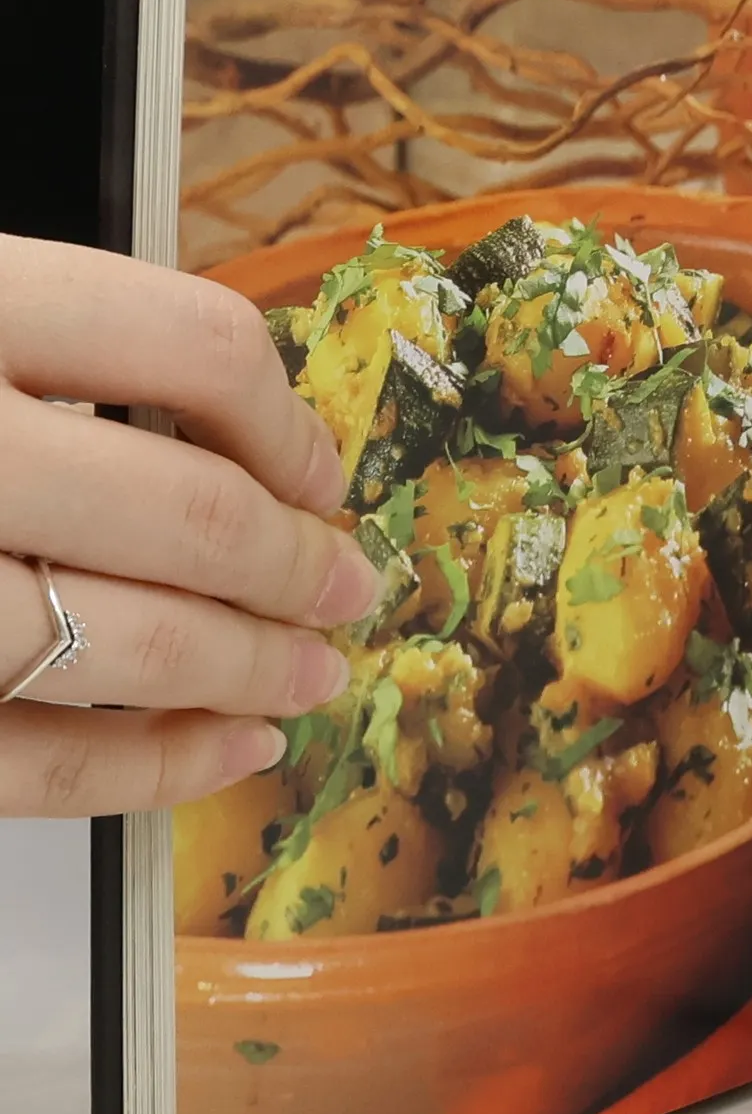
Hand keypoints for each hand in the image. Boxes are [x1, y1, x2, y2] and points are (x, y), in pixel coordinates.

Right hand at [0, 235, 383, 816]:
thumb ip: (54, 347)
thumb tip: (233, 424)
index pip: (189, 344)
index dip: (283, 419)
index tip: (319, 470)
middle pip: (192, 513)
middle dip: (301, 565)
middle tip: (349, 587)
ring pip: (141, 648)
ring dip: (257, 670)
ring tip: (314, 675)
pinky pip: (41, 768)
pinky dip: (153, 770)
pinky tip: (228, 745)